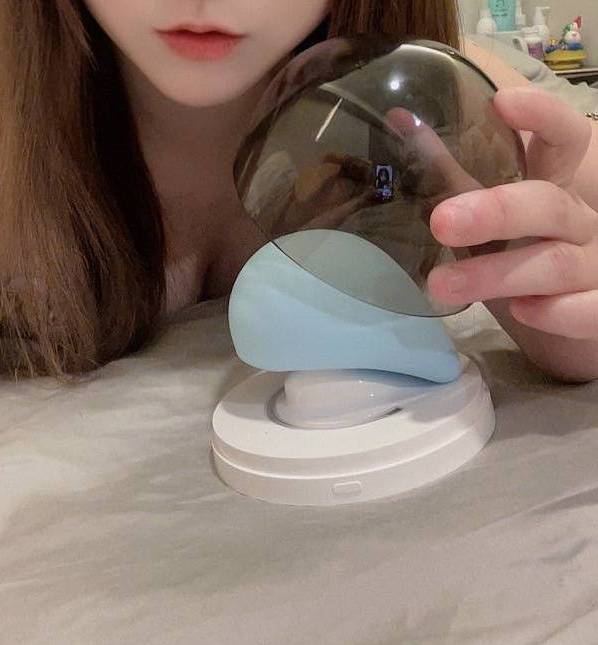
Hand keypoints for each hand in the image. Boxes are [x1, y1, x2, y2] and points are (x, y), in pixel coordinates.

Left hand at [428, 87, 597, 344]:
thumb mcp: (493, 212)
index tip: (501, 102)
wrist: (572, 308)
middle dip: (496, 212)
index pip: (566, 140)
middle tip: (441, 222)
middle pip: (548, 206)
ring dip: (496, 273)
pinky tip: (522, 311)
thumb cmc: (523, 250)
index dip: (543, 117)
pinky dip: (557, 312)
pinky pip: (588, 310)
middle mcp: (580, 222)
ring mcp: (595, 265)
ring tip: (441, 283)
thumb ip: (453, 174)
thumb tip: (400, 120)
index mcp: (558, 187)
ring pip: (553, 263)